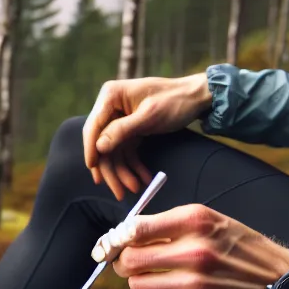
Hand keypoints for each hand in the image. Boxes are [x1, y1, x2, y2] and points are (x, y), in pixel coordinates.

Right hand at [82, 73, 212, 199]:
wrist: (197, 97)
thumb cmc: (175, 100)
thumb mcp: (149, 116)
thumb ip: (122, 130)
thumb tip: (99, 147)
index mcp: (111, 95)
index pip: (94, 127)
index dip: (91, 150)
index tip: (94, 170)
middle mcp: (111, 107)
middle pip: (102, 143)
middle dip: (112, 169)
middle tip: (119, 192)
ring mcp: (120, 119)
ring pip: (115, 152)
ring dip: (124, 172)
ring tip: (137, 189)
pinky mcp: (131, 129)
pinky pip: (127, 151)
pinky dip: (134, 166)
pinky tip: (144, 179)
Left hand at [110, 204, 288, 288]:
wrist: (285, 287)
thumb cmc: (245, 251)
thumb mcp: (215, 222)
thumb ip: (172, 226)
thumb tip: (126, 236)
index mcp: (196, 221)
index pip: (135, 228)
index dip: (117, 238)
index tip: (113, 243)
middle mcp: (193, 251)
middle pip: (130, 259)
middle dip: (125, 262)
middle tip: (130, 263)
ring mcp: (193, 284)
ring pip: (139, 285)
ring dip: (144, 281)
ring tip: (164, 278)